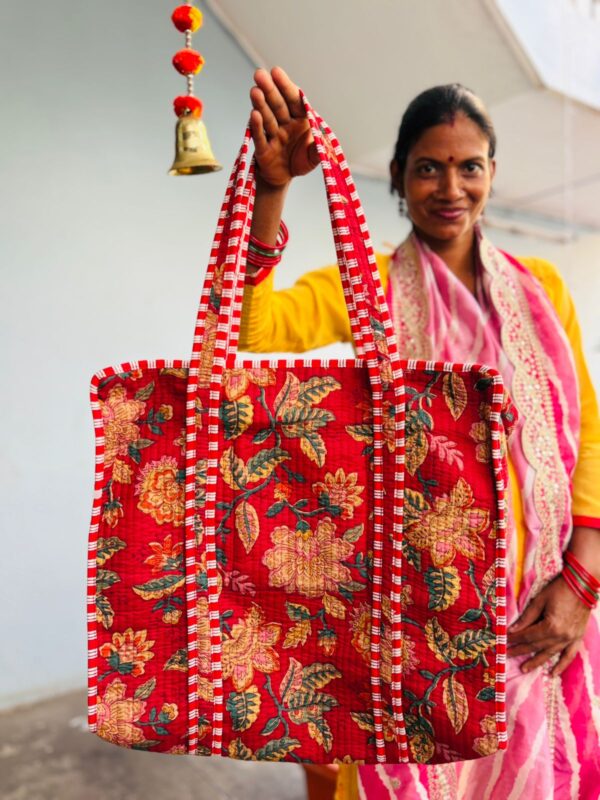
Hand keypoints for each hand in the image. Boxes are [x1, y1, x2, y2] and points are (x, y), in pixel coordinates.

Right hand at [250, 66, 318, 187]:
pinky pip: (260, 136)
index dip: (285, 86)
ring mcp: (273, 134)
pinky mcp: (263, 149)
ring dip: (261, 104)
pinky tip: (254, 114)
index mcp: (299, 119)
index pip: (293, 99)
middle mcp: (284, 123)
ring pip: (267, 117)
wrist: (283, 177)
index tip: (276, 71)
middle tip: (259, 74)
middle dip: (269, 89)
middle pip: (277, 105)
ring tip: (255, 91)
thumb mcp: (314, 156)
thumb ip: (319, 148)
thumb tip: (322, 140)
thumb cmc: (299, 161)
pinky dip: (258, 126)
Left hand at [507, 575, 590, 675]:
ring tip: (524, 669)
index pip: (528, 636)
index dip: (515, 638)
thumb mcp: (539, 600)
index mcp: (551, 626)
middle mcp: (561, 636)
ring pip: (550, 653)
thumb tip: (512, 630)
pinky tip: (553, 673)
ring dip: (536, 661)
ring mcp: (571, 639)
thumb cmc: (559, 589)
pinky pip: (569, 656)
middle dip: (520, 650)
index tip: (504, 640)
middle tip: (507, 655)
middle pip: (536, 646)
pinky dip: (561, 665)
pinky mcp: (577, 638)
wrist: (582, 585)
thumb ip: (526, 617)